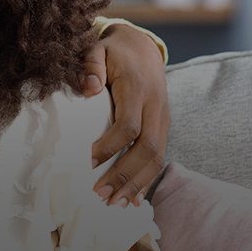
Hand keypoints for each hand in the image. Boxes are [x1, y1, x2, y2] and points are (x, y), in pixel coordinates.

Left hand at [82, 24, 169, 207]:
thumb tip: (88, 88)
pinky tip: (134, 199)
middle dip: (125, 175)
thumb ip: (91, 65)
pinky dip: (147, 180)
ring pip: (158, 157)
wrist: (142, 46)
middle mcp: (156, 106)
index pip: (129, 125)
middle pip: (148, 148)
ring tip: (115, 204)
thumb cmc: (113, 51)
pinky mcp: (163, 127)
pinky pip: (160, 157)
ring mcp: (163, 118)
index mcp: (139, 88)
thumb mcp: (98, 49)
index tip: (88, 162)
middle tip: (100, 195)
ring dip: (137, 184)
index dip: (110, 147)